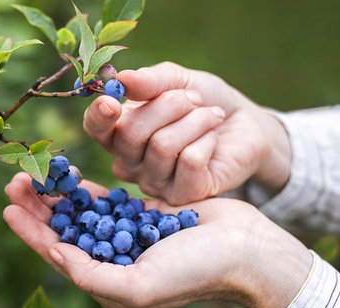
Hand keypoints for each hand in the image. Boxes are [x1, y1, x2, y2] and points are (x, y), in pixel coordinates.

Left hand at [3, 172, 310, 307]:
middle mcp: (112, 259)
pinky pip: (105, 199)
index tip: (8, 208)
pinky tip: (68, 175)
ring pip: (80, 212)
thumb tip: (56, 254)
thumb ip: (93, 275)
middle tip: (15, 181)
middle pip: (64, 230)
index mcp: (108, 281)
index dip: (30, 232)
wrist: (244, 249)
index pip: (57, 254)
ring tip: (34, 173)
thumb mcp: (140, 284)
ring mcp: (126, 235)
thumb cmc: (196, 271)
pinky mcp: (142, 214)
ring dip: (57, 194)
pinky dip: (85, 188)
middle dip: (38, 207)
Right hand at [83, 62, 290, 204]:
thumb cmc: (202, 101)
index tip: (112, 102)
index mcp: (118, 132)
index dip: (99, 116)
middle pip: (131, 133)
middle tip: (194, 99)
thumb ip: (150, 81)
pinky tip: (213, 140)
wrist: (243, 124)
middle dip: (169, 105)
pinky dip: (207, 140)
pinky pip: (189, 162)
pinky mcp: (182, 195)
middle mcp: (128, 162)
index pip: (95, 128)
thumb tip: (122, 79)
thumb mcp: (177, 80)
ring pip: (163, 146)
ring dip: (195, 120)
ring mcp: (153, 183)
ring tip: (210, 115)